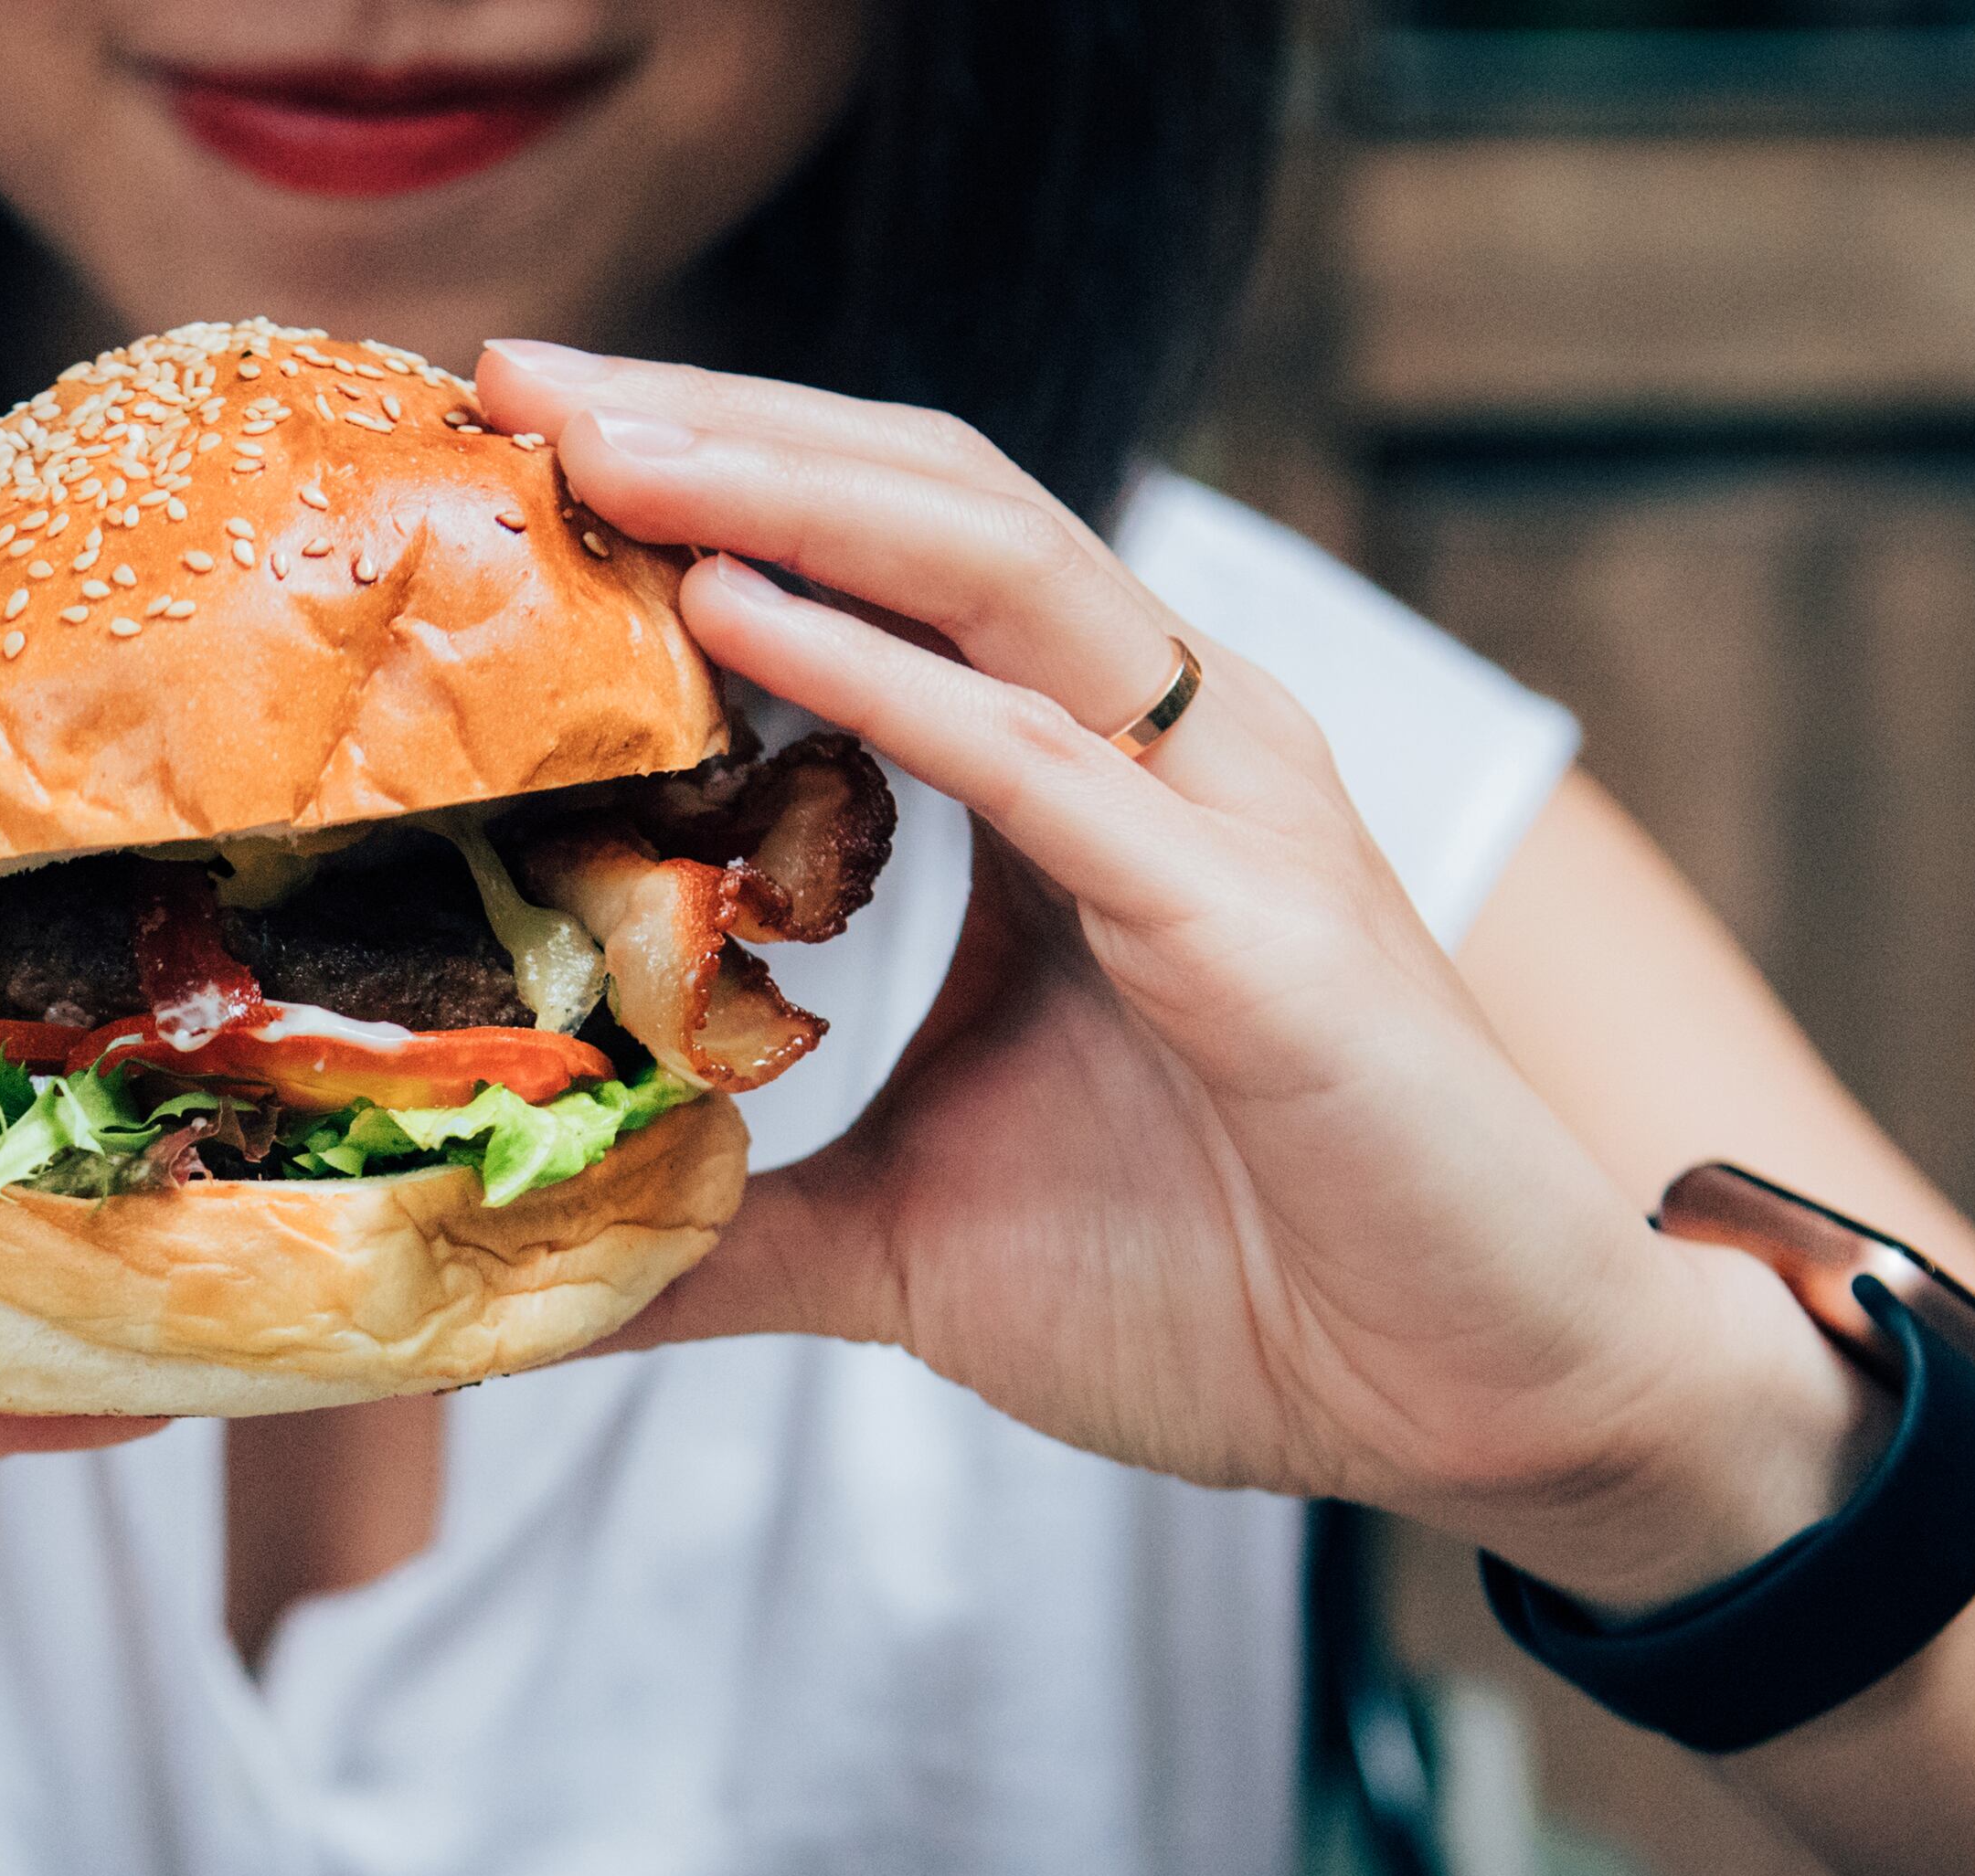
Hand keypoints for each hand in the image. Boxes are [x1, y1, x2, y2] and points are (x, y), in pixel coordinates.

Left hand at [473, 341, 1874, 1609]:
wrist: (1467, 1402)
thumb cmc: (1230, 1287)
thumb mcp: (908, 1246)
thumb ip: (733, 1231)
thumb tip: (541, 1271)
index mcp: (1073, 777)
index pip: (873, 560)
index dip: (702, 484)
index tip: (506, 448)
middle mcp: (1155, 746)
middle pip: (917, 501)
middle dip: (714, 424)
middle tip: (514, 375)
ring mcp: (1219, 815)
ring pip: (988, 566)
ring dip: (782, 493)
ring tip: (600, 445)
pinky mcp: (1258, 928)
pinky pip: (1052, 763)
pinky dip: (889, 677)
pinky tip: (737, 611)